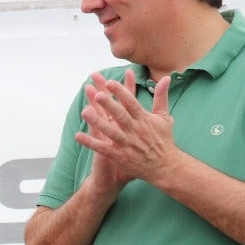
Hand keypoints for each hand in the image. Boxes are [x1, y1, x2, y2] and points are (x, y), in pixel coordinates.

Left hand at [75, 72, 179, 186]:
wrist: (165, 167)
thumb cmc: (163, 140)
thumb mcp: (164, 117)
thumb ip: (161, 97)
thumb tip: (166, 78)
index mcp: (144, 119)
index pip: (131, 103)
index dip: (121, 92)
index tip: (110, 82)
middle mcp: (135, 130)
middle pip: (120, 115)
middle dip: (109, 105)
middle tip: (98, 94)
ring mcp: (127, 144)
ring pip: (110, 131)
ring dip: (97, 122)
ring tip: (84, 111)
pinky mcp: (120, 156)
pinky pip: (103, 148)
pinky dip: (91, 142)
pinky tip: (78, 135)